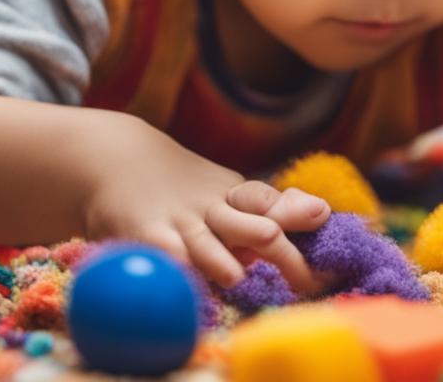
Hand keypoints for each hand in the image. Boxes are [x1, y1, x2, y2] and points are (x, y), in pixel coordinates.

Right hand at [81, 124, 330, 292]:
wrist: (119, 159)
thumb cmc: (189, 190)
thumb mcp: (231, 193)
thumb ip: (273, 206)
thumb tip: (323, 212)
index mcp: (238, 195)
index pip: (271, 201)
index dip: (298, 212)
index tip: (322, 222)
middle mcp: (214, 207)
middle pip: (252, 226)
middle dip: (278, 250)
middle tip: (303, 275)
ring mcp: (180, 221)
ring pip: (205, 241)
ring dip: (218, 258)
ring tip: (236, 276)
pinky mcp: (146, 235)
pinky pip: (162, 254)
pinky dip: (173, 269)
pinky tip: (184, 284)